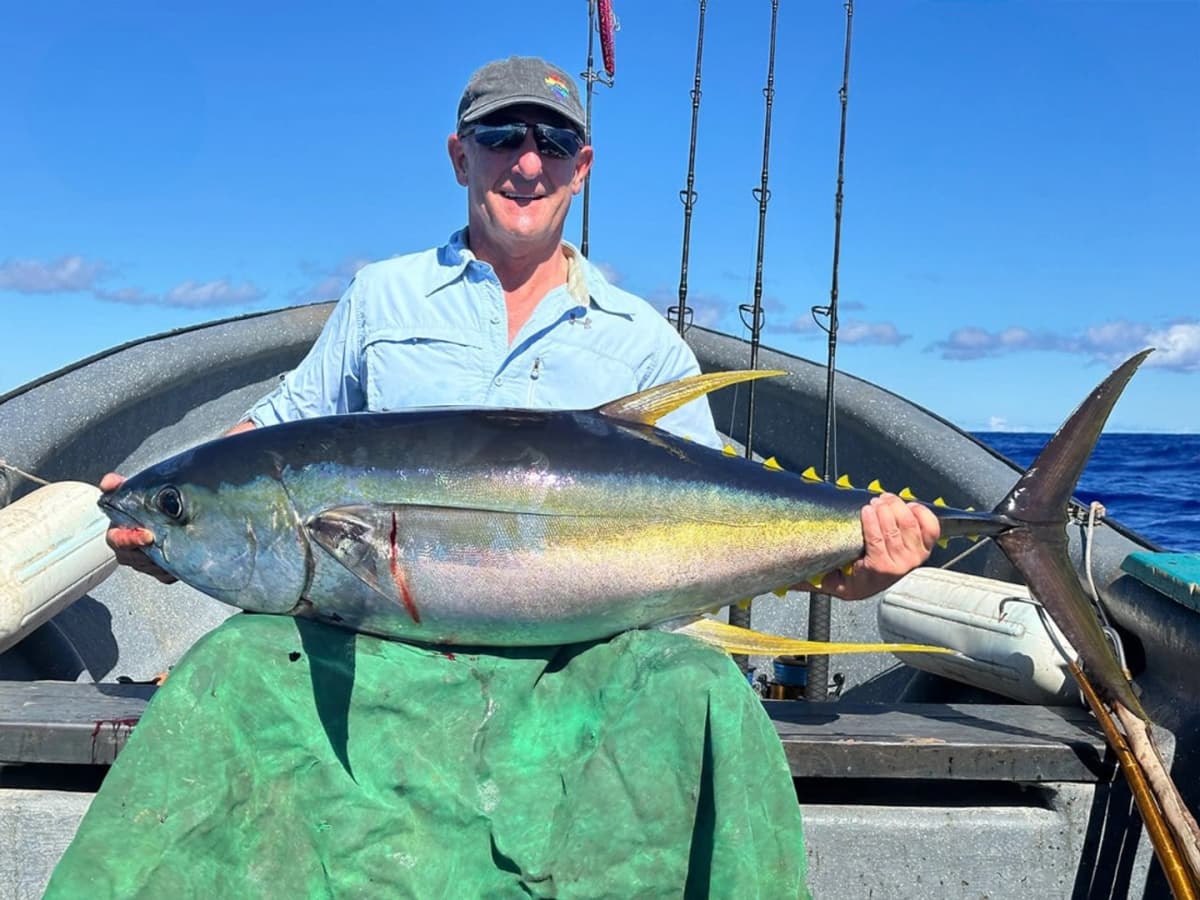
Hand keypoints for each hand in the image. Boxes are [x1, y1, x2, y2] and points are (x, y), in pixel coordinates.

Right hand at [100, 472, 176, 583]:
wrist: (162, 517)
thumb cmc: (141, 507)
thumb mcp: (129, 493)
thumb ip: (117, 487)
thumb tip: (108, 482)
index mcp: (117, 534)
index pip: (117, 540)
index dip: (130, 539)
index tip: (147, 535)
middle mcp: (128, 551)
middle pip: (134, 558)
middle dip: (150, 553)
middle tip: (167, 543)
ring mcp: (142, 563)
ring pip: (150, 567)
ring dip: (163, 560)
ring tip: (179, 548)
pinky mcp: (158, 571)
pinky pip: (165, 575)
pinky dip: (173, 569)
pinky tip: (183, 559)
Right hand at [796, 493, 938, 600]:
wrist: (870, 585)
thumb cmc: (853, 577)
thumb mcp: (834, 580)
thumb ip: (821, 577)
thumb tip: (801, 574)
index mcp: (879, 569)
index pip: (877, 540)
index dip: (871, 520)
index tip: (864, 509)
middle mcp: (901, 564)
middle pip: (894, 528)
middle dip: (883, 509)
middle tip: (874, 502)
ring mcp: (915, 556)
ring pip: (909, 523)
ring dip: (897, 506)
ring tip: (886, 500)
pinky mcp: (924, 548)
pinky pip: (930, 527)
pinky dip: (922, 513)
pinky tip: (909, 506)